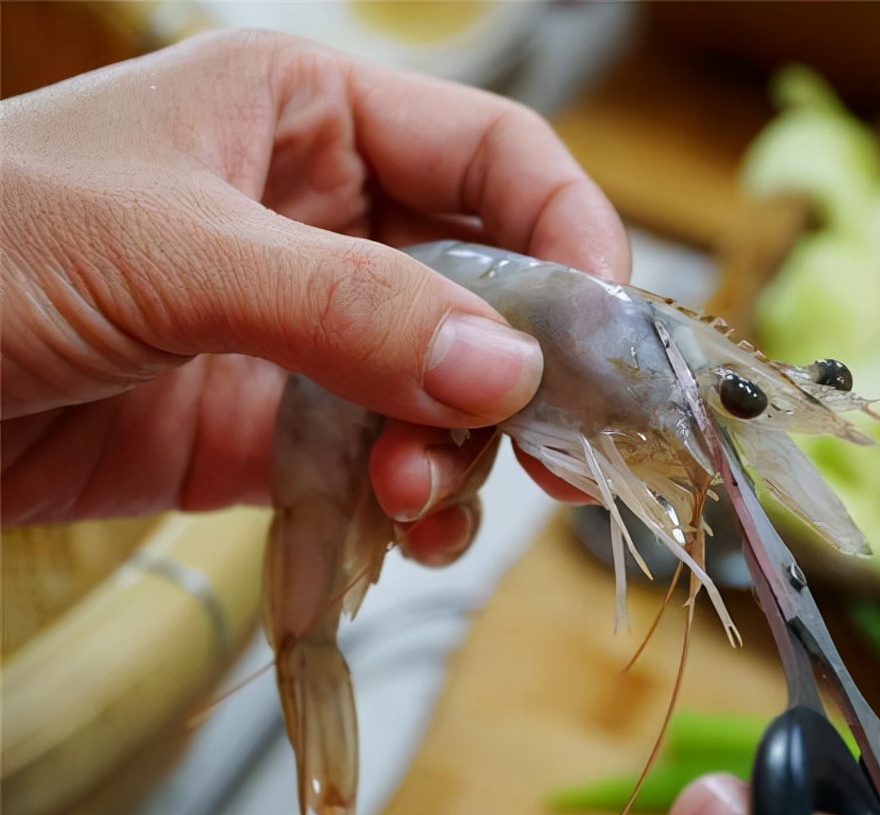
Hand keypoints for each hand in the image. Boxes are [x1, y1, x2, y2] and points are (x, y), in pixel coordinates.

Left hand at [1, 29, 627, 561]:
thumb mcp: (171, 252)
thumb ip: (346, 308)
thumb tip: (505, 371)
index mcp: (311, 119)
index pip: (495, 158)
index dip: (569, 232)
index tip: (608, 330)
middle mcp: (326, 220)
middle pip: (490, 290)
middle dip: (525, 371)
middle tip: (553, 451)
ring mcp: (306, 332)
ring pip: (447, 390)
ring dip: (459, 451)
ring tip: (419, 498)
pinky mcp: (275, 431)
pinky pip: (382, 464)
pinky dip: (412, 502)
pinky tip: (404, 530)